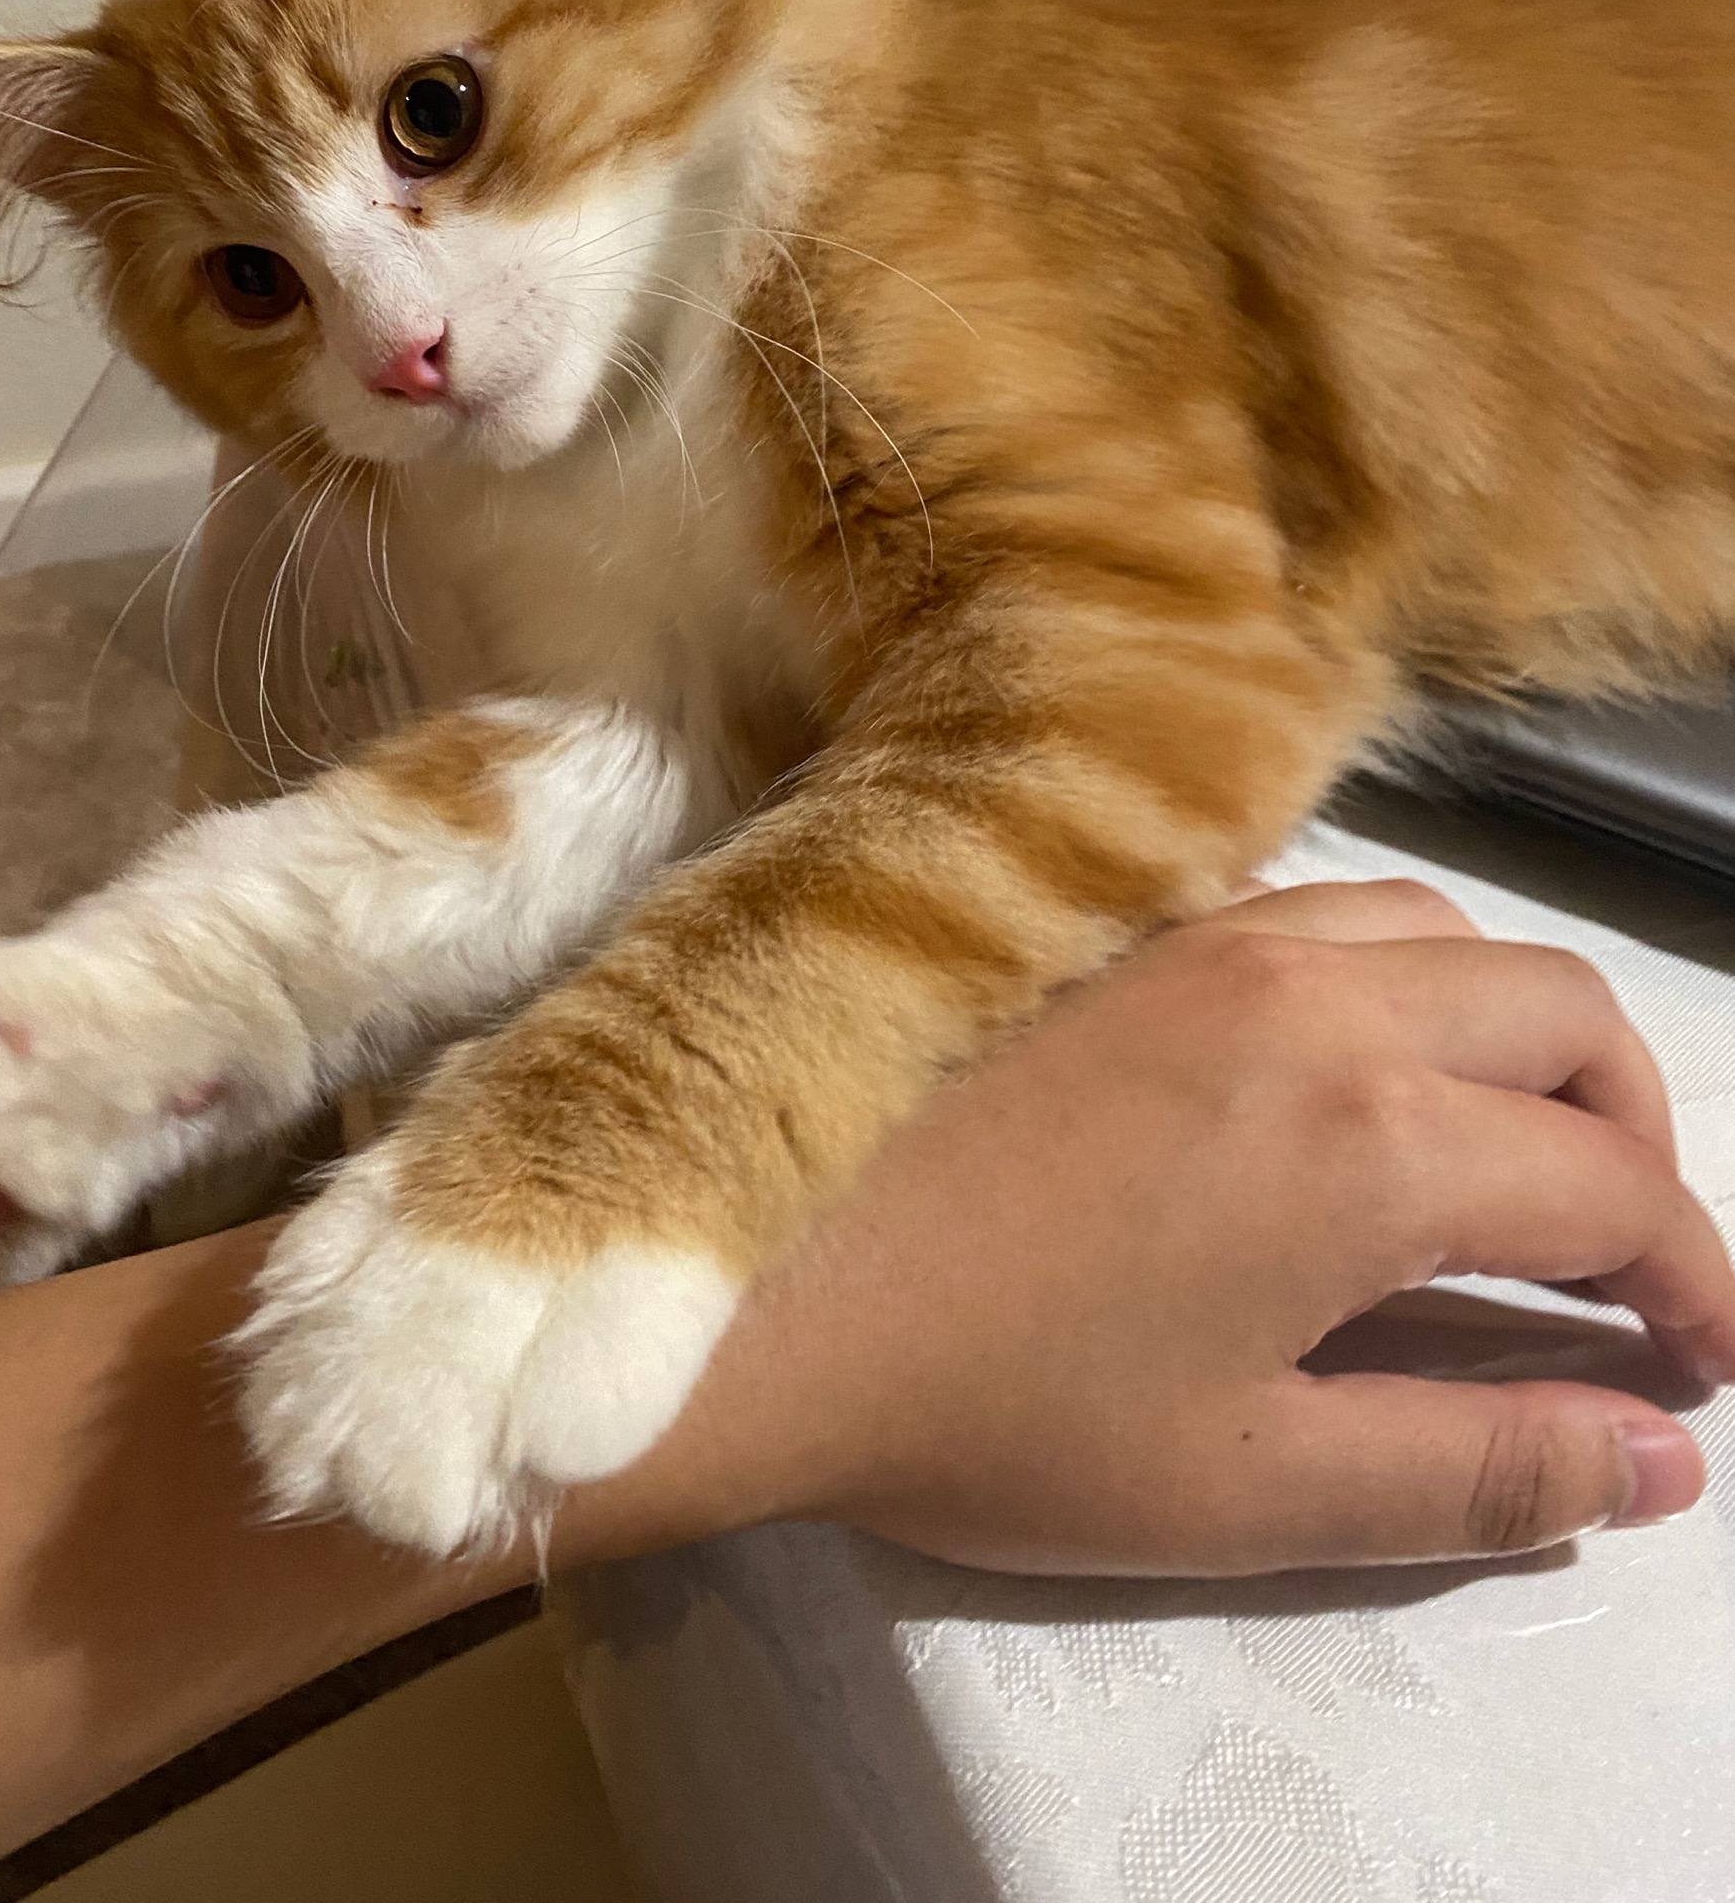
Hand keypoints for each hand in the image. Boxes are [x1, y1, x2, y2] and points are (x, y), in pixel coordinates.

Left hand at [582, 880, 1734, 1574]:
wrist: (750, 1284)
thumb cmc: (987, 1402)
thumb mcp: (1254, 1486)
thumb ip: (1478, 1465)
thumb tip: (1653, 1457)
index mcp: (1369, 1137)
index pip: (1616, 1188)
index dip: (1692, 1286)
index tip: (1696, 1367)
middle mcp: (1310, 993)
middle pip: (1566, 1015)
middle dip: (1635, 1136)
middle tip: (1617, 1266)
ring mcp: (1202, 934)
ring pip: (1443, 933)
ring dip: (1516, 1038)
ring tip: (1494, 1160)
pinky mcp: (1112, 922)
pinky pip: (1312, 903)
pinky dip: (1390, 975)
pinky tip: (1334, 1073)